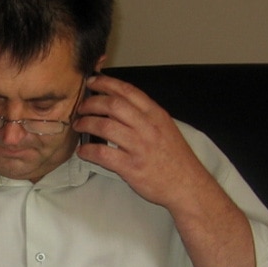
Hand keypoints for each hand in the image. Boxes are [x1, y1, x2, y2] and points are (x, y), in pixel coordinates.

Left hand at [74, 73, 257, 266]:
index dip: (106, 83)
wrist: (188, 186)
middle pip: (112, 105)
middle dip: (92, 102)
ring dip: (86, 123)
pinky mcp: (131, 167)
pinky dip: (88, 151)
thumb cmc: (176, 158)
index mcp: (156, 115)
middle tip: (81, 107)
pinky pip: (102, 154)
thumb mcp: (165, 127)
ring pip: (105, 126)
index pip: (128, 91)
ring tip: (79, 125)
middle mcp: (147, 127)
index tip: (92, 80)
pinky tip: (82, 152)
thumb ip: (145, 115)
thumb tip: (118, 104)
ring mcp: (139, 147)